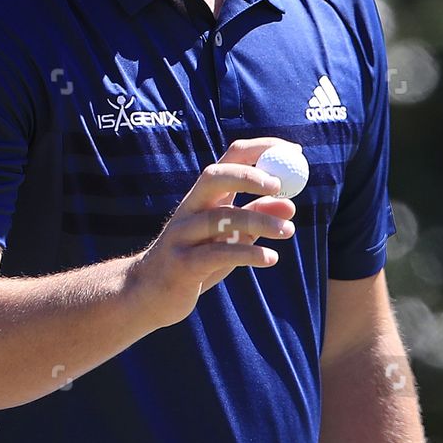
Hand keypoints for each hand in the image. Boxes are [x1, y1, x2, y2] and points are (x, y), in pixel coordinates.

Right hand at [129, 137, 297, 327]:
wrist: (149, 293)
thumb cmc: (195, 259)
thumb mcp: (229, 236)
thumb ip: (256, 218)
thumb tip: (290, 204)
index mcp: (203, 196)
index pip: (231, 157)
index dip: (262, 149)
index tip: (293, 152)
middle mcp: (190, 208)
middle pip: (216, 177)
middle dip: (248, 176)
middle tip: (280, 185)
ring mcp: (182, 235)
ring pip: (220, 218)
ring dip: (259, 222)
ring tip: (288, 230)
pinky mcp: (182, 264)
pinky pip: (218, 254)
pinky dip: (249, 254)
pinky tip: (270, 259)